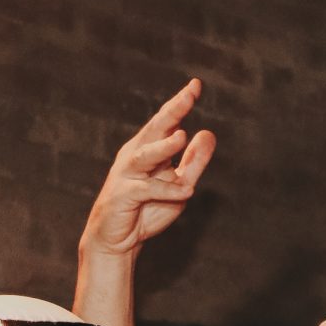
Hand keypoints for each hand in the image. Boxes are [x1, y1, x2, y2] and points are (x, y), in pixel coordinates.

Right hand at [79, 78, 215, 261]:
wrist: (116, 240)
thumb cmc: (147, 209)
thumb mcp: (178, 184)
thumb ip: (194, 162)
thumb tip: (209, 132)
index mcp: (148, 148)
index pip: (166, 121)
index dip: (180, 103)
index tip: (196, 85)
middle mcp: (135, 155)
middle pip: (154, 129)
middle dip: (172, 111)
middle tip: (189, 95)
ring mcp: (126, 175)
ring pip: (145, 155)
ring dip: (163, 146)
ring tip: (181, 136)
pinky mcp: (123, 196)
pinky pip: (147, 190)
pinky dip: (167, 191)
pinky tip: (187, 191)